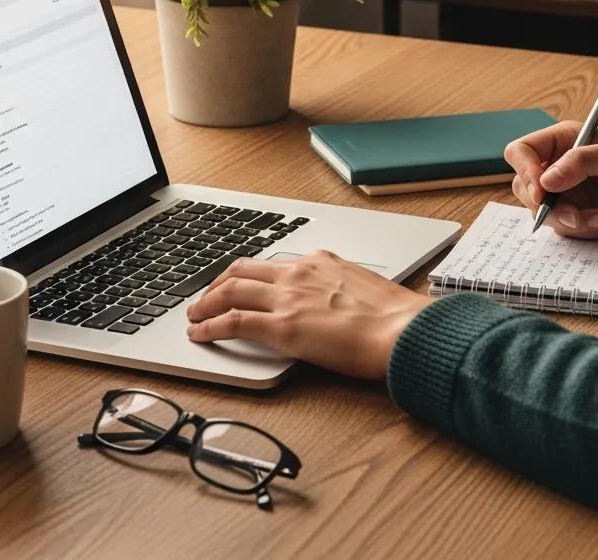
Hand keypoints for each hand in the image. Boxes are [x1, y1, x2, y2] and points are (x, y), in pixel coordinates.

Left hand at [185, 250, 432, 379]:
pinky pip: (233, 322)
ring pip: (230, 290)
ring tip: (194, 315)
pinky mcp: (282, 328)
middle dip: (217, 283)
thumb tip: (337, 300)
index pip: (274, 263)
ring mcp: (288, 298)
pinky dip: (210, 326)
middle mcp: (299, 273)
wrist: (403, 330)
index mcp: (320, 262)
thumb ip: (341, 287)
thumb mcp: (364, 288)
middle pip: (242, 269)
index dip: (249, 274)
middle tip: (205, 296)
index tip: (239, 283)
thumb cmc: (394, 317)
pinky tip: (199, 334)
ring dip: (206, 302)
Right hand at [504, 121, 597, 239]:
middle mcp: (560, 165)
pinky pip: (567, 228)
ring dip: (572, 222)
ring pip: (545, 213)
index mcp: (563, 141)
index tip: (542, 191)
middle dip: (549, 206)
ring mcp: (570, 192)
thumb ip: (580, 163)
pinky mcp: (582, 213)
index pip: (521, 152)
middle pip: (526, 188)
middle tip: (575, 215)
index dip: (525, 171)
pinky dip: (587, 230)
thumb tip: (546, 180)